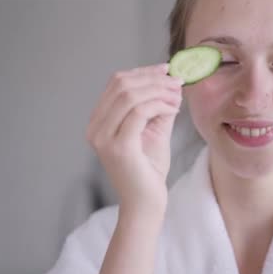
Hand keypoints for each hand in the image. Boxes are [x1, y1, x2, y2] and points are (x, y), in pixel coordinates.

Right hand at [86, 63, 183, 211]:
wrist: (146, 203)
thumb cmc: (149, 169)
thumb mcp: (155, 129)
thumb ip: (159, 105)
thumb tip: (172, 80)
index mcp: (99, 121)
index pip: (117, 83)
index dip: (144, 72)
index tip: (167, 70)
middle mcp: (95, 127)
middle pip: (121, 84)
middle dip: (153, 78)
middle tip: (177, 82)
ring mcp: (103, 137)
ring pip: (130, 95)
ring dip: (158, 90)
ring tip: (177, 95)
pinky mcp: (118, 146)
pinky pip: (139, 112)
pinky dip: (159, 104)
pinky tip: (174, 108)